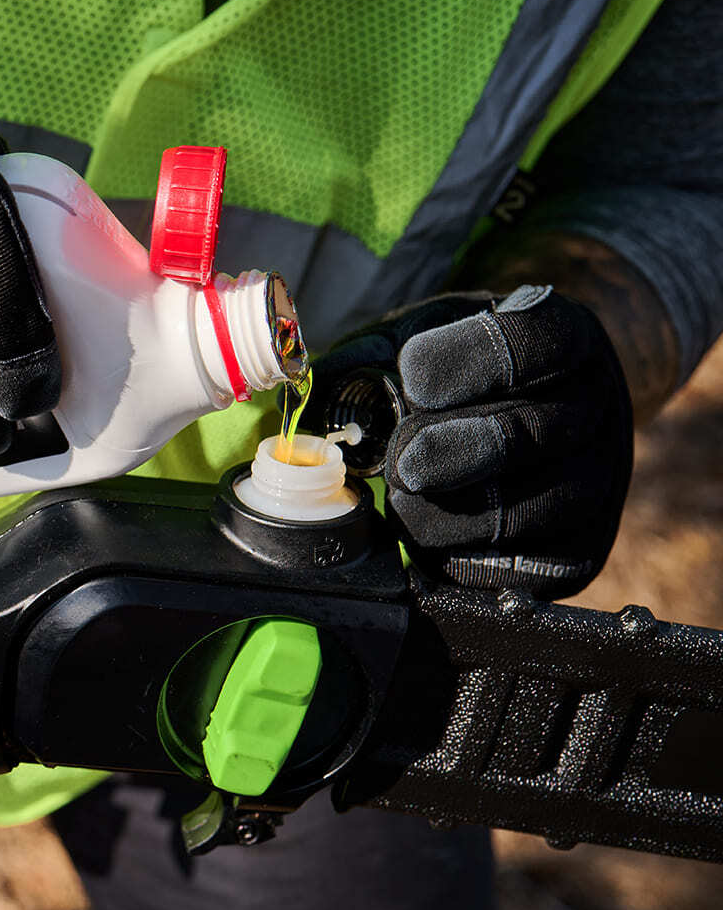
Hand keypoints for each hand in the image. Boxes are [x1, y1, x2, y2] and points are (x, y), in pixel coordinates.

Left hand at [314, 286, 632, 597]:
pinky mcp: (580, 551)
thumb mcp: (419, 342)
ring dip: (453, 515)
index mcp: (564, 340)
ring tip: (407, 504)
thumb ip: (372, 362)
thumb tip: (312, 401)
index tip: (412, 380)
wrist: (522, 418)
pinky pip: (528, 569)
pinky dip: (469, 560)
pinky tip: (433, 539)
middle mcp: (596, 409)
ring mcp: (597, 483)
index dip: (470, 362)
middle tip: (403, 465)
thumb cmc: (457, 378)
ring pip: (530, 511)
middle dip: (453, 451)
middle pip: (531, 434)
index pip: (536, 341)